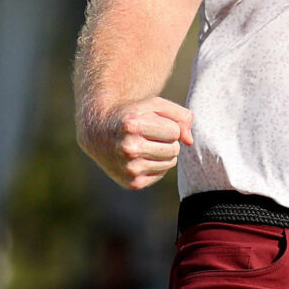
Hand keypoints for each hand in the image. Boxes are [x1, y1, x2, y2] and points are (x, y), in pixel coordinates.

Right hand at [78, 96, 193, 189]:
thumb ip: (180, 116)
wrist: (98, 132)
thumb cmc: (132, 115)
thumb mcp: (154, 105)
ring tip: (146, 144)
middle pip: (174, 148)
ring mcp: (129, 169)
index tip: (153, 123)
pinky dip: (156, 164)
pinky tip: (141, 157)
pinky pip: (161, 174)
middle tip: (150, 135)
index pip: (174, 131)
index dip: (168, 125)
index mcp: (132, 126)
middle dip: (168, 140)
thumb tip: (190, 141)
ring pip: (170, 162)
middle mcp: (129, 149)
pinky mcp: (132, 183)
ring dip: (164, 152)